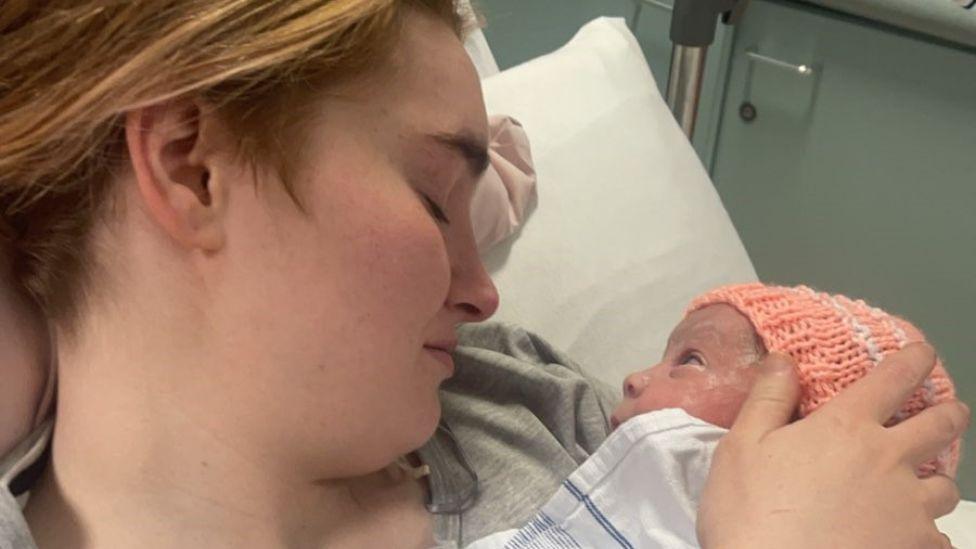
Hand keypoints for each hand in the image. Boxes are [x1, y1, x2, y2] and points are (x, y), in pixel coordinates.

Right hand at [697, 344, 969, 548]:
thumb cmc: (750, 515)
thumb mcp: (741, 447)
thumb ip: (768, 399)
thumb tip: (784, 361)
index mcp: (847, 428)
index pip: (894, 378)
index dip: (914, 359)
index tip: (921, 354)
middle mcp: (890, 462)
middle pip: (942, 426)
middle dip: (950, 414)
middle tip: (949, 413)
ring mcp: (910, 510)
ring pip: (947, 488)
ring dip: (935, 481)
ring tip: (919, 487)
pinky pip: (938, 539)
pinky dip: (926, 535)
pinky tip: (903, 538)